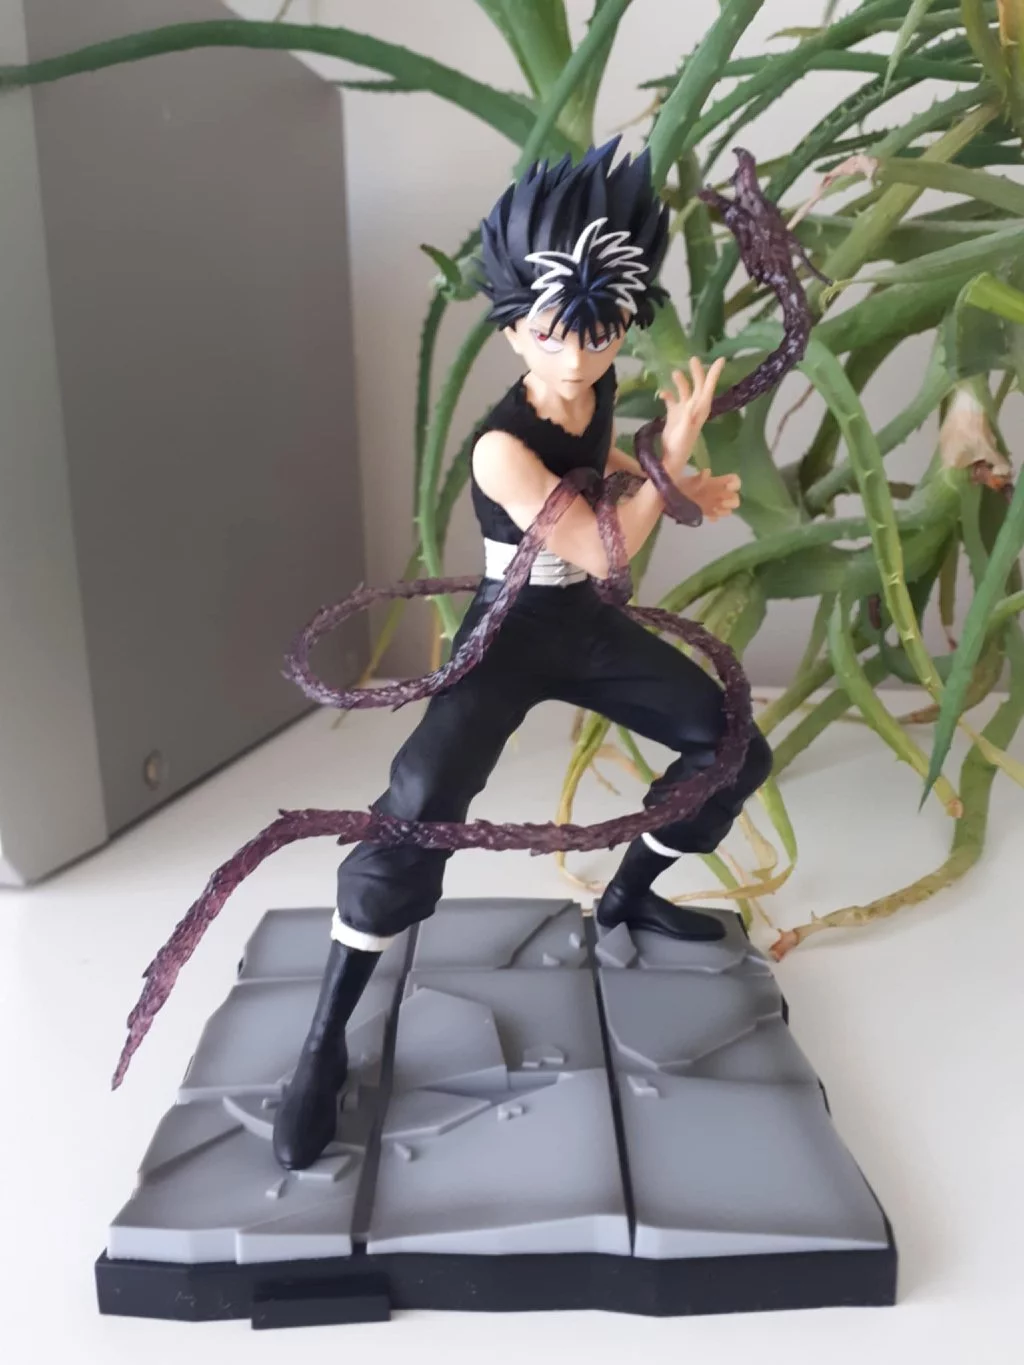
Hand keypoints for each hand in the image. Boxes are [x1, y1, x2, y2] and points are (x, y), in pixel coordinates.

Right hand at [658, 357, 725, 475]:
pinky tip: (661, 394)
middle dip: (697, 373)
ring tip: (674, 372)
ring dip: (680, 382)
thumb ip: (688, 417)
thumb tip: (690, 402)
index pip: (708, 388)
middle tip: (693, 358)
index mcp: (700, 409)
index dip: (714, 374)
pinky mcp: (674, 415)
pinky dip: (667, 395)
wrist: (671, 458)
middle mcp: (694, 408)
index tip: (721, 360)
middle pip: (698, 386)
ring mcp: (684, 411)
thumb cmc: (680, 447)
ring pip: (684, 391)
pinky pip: (672, 400)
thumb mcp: (685, 432)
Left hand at [675, 467, 740, 521]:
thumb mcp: (688, 481)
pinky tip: (707, 516)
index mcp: (715, 482)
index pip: (734, 481)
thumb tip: (707, 472)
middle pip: (735, 497)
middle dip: (731, 501)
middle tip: (720, 503)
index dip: (734, 485)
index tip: (727, 488)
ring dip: (724, 510)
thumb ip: (699, 478)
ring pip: (728, 508)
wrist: (666, 494)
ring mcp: (711, 502)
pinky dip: (714, 516)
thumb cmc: (678, 485)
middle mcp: (716, 492)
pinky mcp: (705, 511)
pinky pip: (716, 516)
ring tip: (713, 509)